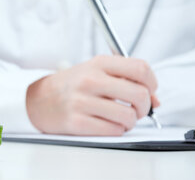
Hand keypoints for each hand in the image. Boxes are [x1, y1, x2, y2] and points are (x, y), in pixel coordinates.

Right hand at [26, 55, 159, 135]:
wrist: (39, 99)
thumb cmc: (72, 86)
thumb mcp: (96, 73)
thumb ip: (126, 81)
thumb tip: (156, 101)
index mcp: (98, 63)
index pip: (140, 69)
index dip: (152, 83)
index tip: (150, 91)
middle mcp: (90, 80)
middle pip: (139, 94)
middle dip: (145, 107)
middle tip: (137, 109)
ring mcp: (82, 101)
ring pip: (128, 116)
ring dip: (130, 122)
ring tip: (119, 118)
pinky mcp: (77, 121)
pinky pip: (113, 130)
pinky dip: (116, 130)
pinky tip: (106, 124)